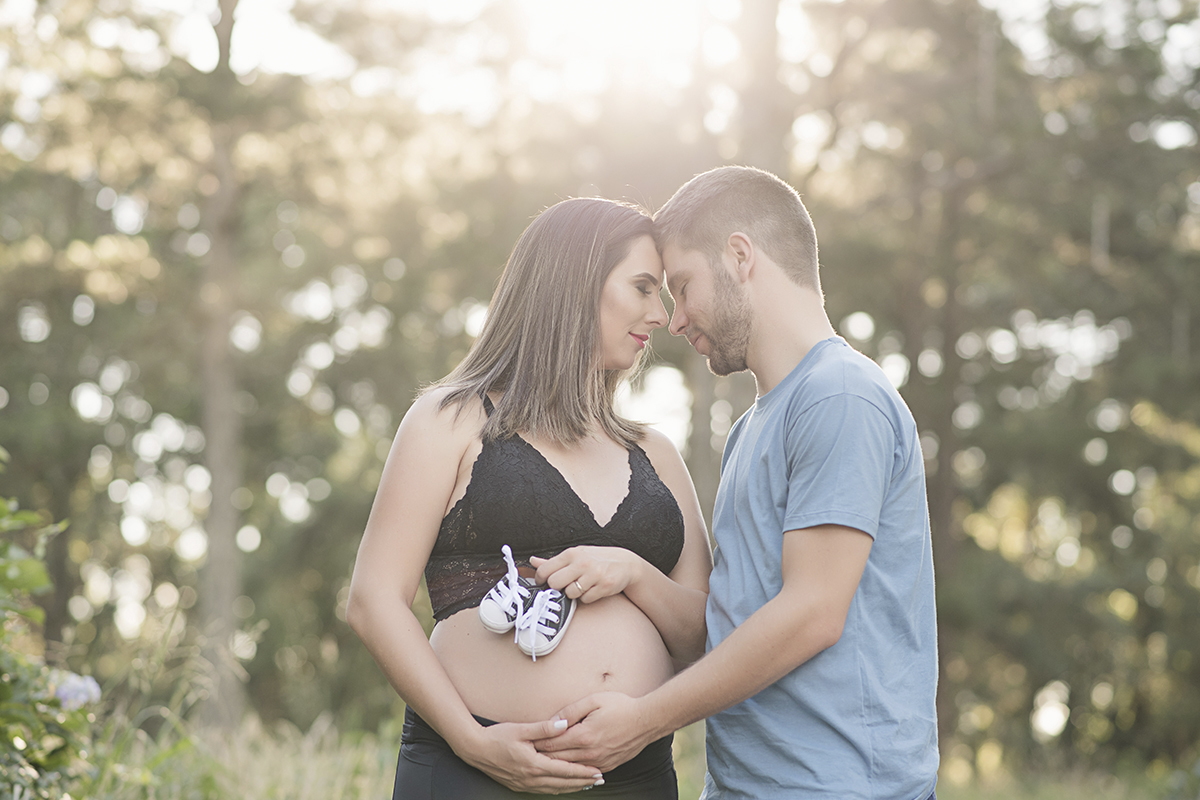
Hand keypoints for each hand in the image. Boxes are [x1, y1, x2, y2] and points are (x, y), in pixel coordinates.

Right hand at [455, 719, 603, 793]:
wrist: (475, 749)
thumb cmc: (497, 737)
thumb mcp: (521, 729)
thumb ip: (544, 728)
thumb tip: (564, 724)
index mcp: (534, 764)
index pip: (565, 770)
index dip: (583, 772)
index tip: (598, 771)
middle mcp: (531, 778)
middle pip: (563, 783)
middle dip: (582, 782)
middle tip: (599, 780)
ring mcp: (524, 784)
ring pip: (554, 789)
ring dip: (572, 787)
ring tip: (586, 784)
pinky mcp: (519, 785)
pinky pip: (543, 790)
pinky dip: (557, 788)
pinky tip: (563, 786)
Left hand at [531, 547, 642, 602]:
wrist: (626, 564)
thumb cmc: (596, 559)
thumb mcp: (576, 555)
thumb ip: (553, 561)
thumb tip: (533, 561)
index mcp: (572, 553)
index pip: (545, 570)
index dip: (541, 580)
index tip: (544, 583)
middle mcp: (582, 562)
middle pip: (554, 583)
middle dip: (557, 588)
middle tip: (564, 586)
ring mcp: (594, 574)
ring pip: (570, 594)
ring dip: (573, 594)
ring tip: (581, 586)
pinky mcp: (604, 586)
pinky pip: (585, 599)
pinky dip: (586, 597)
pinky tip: (592, 589)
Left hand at [536, 692, 655, 773]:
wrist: (647, 721)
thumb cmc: (621, 706)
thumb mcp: (594, 700)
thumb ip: (571, 711)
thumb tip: (553, 721)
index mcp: (583, 736)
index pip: (551, 743)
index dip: (536, 743)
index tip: (524, 741)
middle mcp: (589, 753)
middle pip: (556, 760)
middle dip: (540, 757)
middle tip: (525, 754)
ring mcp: (599, 762)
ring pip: (568, 769)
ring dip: (553, 766)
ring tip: (538, 763)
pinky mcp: (607, 766)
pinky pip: (583, 772)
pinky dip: (571, 771)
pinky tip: (562, 769)